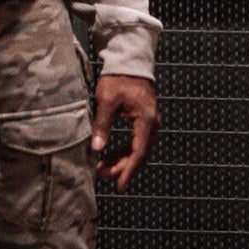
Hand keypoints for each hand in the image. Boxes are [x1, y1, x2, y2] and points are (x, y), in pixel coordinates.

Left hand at [91, 74, 159, 190]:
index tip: (120, 185)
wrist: (129, 63)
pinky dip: (123, 152)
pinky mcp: (143, 121)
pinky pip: (136, 143)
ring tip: (102, 168)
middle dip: (121, 167)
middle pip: (140, 154)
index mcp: (146, 119)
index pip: (139, 152)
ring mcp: (150, 123)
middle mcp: (152, 123)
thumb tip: (96, 148)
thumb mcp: (107, 100)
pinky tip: (109, 156)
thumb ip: (103, 124)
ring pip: (138, 150)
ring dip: (121, 161)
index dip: (128, 170)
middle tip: (101, 175)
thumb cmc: (118, 79)